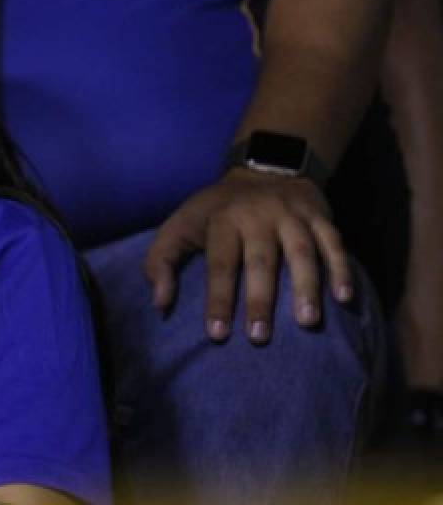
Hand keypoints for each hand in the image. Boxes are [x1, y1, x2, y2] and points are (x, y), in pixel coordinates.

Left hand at [145, 169, 352, 343]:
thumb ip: (161, 261)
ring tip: (307, 322)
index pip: (219, 264)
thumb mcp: (179, 225)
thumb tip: (160, 303)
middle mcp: (258, 215)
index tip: (217, 334)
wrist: (264, 166)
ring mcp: (292, 215)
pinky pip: (334, 242)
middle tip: (259, 338)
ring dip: (306, 286)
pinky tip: (345, 297)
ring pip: (302, 251)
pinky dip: (341, 268)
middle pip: (260, 260)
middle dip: (260, 300)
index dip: (218, 299)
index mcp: (222, 220)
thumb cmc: (216, 210)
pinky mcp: (319, 215)